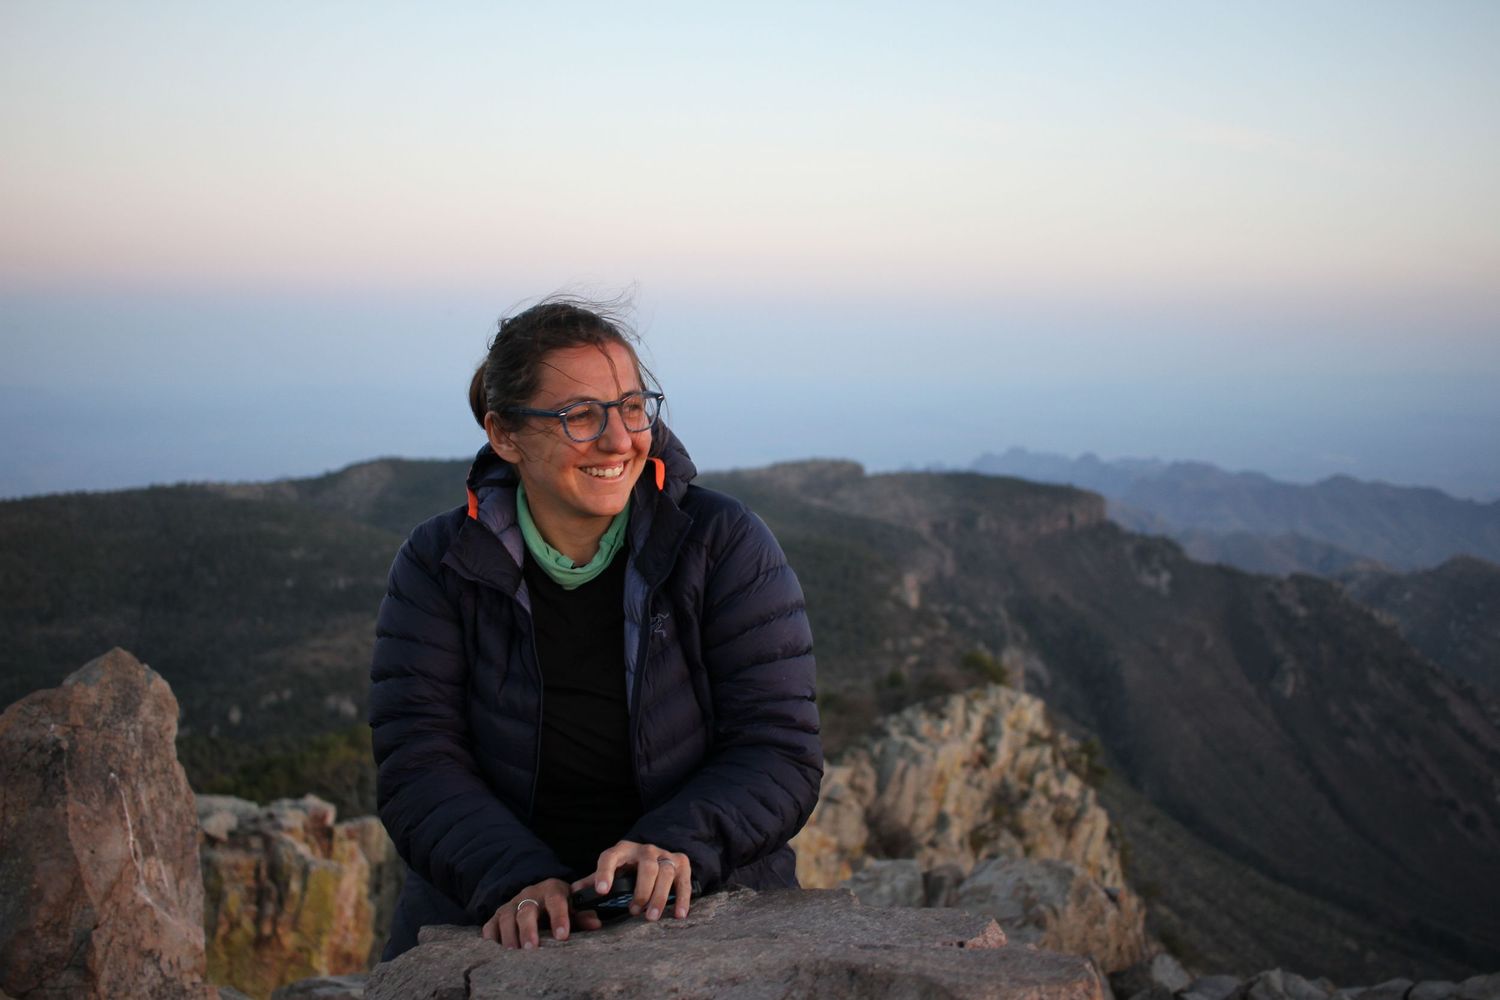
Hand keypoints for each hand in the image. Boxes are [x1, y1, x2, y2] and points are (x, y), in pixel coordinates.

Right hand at [482, 877, 602, 949]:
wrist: (538, 894)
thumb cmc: (559, 906)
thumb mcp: (573, 907)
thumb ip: (583, 916)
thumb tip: (595, 924)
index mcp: (552, 890)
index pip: (556, 901)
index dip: (559, 917)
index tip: (563, 936)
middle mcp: (529, 894)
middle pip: (526, 909)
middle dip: (529, 929)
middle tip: (532, 947)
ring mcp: (511, 904)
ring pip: (506, 916)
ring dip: (509, 935)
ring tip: (514, 953)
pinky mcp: (497, 916)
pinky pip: (490, 925)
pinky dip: (491, 937)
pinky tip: (495, 950)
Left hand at [573, 840, 692, 921]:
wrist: (657, 853)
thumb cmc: (628, 867)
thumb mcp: (611, 869)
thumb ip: (594, 881)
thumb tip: (573, 893)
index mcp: (623, 850)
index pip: (610, 857)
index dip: (605, 872)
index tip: (602, 890)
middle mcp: (645, 850)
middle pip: (646, 866)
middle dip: (641, 890)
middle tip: (633, 911)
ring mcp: (665, 855)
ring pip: (665, 873)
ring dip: (659, 896)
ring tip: (651, 916)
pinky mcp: (682, 864)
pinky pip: (684, 881)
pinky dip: (682, 898)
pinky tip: (678, 914)